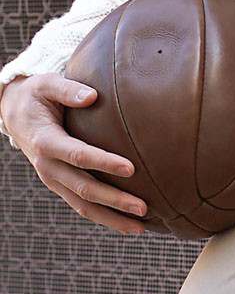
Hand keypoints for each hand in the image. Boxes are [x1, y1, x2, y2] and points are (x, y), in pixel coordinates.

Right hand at [0, 73, 147, 236]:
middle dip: (115, 200)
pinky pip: (80, 204)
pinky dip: (102, 215)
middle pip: (84, 189)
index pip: (79, 156)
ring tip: (140, 226)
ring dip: (111, 217)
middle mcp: (48, 166)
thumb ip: (69, 90)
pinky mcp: (59, 183)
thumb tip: (93, 96)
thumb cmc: (36, 94)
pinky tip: (124, 220)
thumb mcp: (47, 84)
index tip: (131, 168)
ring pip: (82, 205)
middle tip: (144, 207)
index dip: (104, 163)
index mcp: (46, 142)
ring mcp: (52, 178)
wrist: (13, 112)